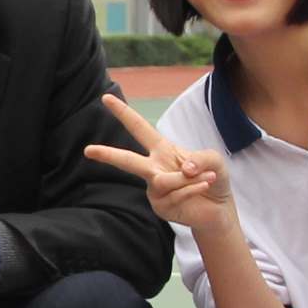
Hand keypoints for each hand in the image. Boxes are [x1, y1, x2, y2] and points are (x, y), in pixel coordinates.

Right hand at [83, 91, 233, 235]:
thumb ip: (201, 158)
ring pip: (162, 180)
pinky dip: (192, 189)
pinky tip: (203, 186)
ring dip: (187, 179)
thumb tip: (184, 169)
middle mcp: (154, 168)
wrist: (219, 208)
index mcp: (161, 149)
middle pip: (127, 160)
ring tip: (206, 178)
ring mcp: (155, 190)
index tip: (106, 98)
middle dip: (107, 154)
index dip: (123, 113)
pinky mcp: (161, 207)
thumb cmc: (213, 178)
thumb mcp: (213, 159)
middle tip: (88, 151)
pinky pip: (174, 195)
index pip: (139, 128)